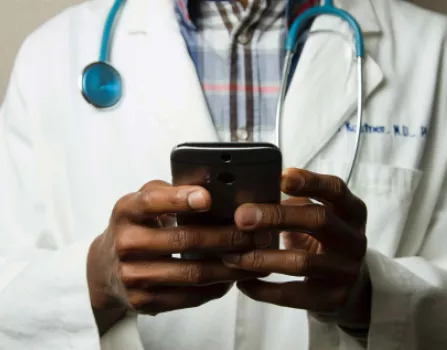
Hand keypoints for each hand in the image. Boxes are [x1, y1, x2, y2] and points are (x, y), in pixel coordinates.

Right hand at [87, 180, 267, 333]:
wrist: (104, 268)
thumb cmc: (135, 226)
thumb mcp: (142, 202)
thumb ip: (170, 192)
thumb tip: (213, 185)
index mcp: (126, 210)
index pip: (153, 201)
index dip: (180, 199)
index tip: (208, 198)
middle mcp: (126, 243)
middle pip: (184, 240)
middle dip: (227, 237)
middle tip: (257, 234)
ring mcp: (132, 275)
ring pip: (193, 273)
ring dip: (230, 266)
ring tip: (255, 258)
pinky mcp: (143, 301)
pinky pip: (189, 296)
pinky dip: (217, 287)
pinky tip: (234, 278)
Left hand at [222, 169, 370, 328]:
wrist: (351, 287)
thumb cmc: (323, 241)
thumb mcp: (318, 217)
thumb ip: (294, 203)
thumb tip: (250, 196)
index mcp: (351, 211)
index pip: (335, 189)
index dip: (310, 181)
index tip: (281, 177)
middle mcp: (354, 240)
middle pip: (318, 220)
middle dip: (276, 216)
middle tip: (242, 217)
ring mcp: (346, 271)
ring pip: (302, 262)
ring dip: (262, 257)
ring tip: (232, 255)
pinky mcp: (333, 299)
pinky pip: (292, 295)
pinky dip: (263, 289)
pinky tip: (243, 282)